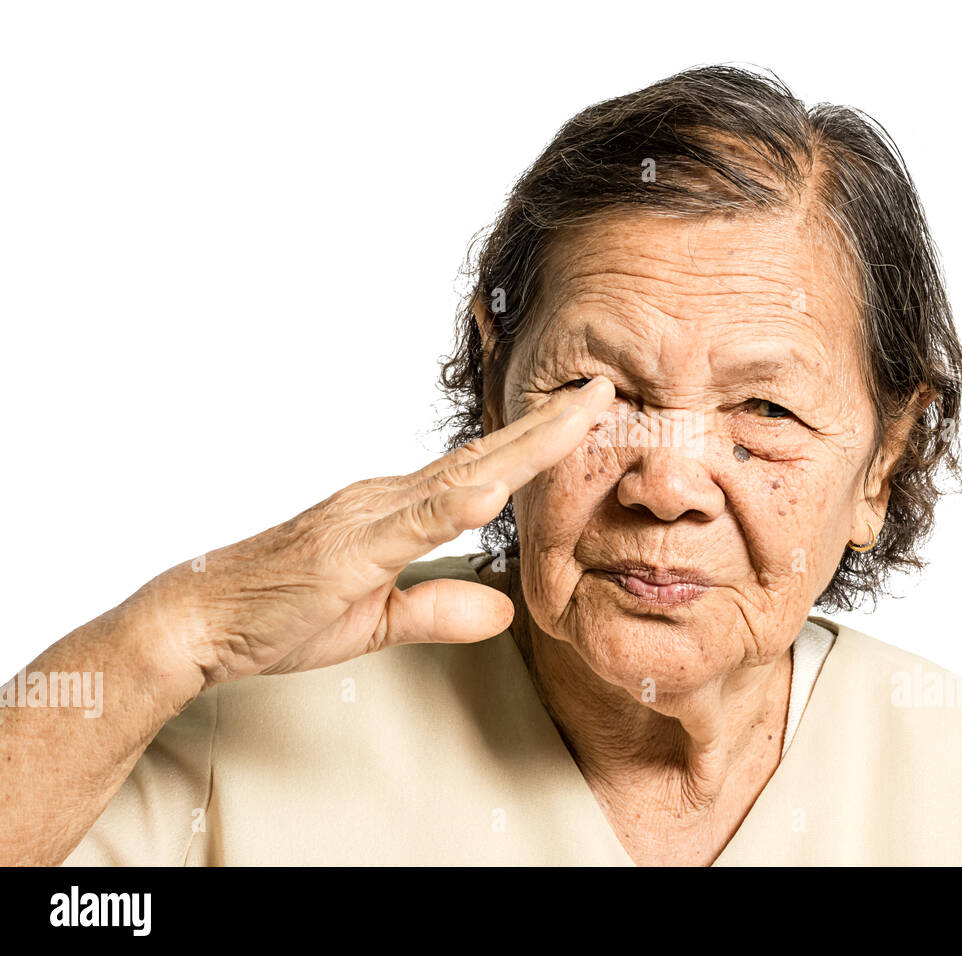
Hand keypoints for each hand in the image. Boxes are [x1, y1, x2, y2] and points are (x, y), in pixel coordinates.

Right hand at [134, 376, 614, 687]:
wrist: (201, 622)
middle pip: (486, 455)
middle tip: (606, 390)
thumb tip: (504, 607)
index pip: (484, 470)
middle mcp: (388, 498)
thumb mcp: (378, 621)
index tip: (588, 418)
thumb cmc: (281, 614)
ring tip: (577, 416)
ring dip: (521, 445)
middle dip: (551, 424)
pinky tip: (486, 491)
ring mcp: (367, 516)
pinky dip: (445, 506)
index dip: (539, 444)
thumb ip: (440, 608)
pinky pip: (403, 525)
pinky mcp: (345, 549)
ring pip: (459, 474)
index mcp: (399, 511)